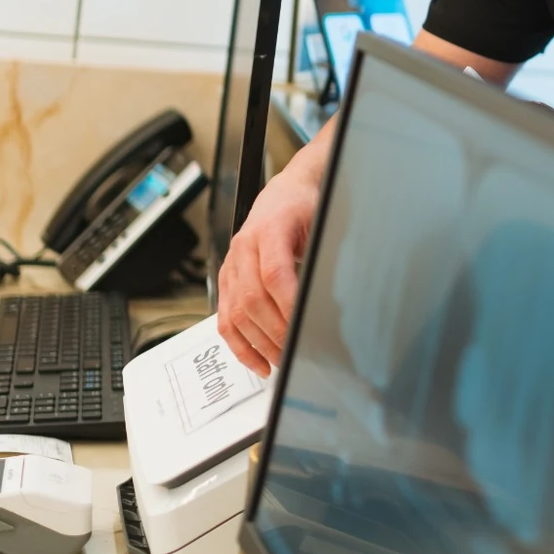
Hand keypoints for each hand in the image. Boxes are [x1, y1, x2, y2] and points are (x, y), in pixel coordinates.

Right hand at [217, 172, 318, 375]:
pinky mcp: (226, 279)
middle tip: (296, 352)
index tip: (304, 327)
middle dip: (275, 332)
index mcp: (269, 229)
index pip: (274, 274)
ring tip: (281, 361)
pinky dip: (239, 345)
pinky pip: (225, 319)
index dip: (288, 304)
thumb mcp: (320, 224)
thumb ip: (320, 257)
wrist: (285, 192)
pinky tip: (257, 361)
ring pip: (236, 313)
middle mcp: (244, 247)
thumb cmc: (306, 207)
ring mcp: (231, 264)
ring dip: (259, 344)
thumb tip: (328, 301)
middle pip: (252, 299)